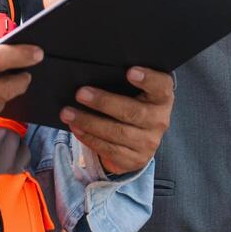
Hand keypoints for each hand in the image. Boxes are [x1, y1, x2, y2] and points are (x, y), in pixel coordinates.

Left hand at [61, 67, 175, 175]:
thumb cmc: (134, 104)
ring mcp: (148, 143)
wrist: (141, 139)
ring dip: (89, 122)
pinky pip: (109, 149)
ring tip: (68, 113)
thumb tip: (94, 72)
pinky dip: (89, 138)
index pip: (161, 86)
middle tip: (80, 93)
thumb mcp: (138, 92)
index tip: (130, 71)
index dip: (148, 79)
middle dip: (104, 102)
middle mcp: (159, 120)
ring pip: (117, 133)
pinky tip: (76, 128)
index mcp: (162, 98)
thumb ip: (124, 82)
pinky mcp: (135, 159)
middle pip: (132, 112)